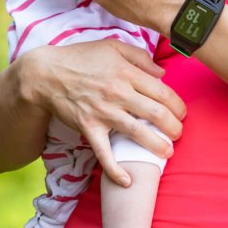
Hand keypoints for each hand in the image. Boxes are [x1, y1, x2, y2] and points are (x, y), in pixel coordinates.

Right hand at [20, 40, 184, 185]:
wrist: (46, 73)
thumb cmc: (81, 57)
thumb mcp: (112, 46)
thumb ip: (140, 57)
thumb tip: (163, 73)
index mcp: (126, 73)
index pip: (162, 92)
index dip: (178, 105)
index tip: (182, 113)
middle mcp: (118, 93)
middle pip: (156, 114)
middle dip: (174, 127)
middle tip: (178, 134)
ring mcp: (103, 112)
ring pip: (137, 133)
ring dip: (157, 146)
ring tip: (167, 153)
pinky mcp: (88, 128)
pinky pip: (104, 153)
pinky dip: (115, 170)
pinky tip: (128, 181)